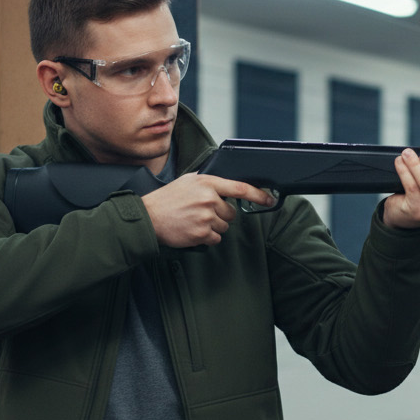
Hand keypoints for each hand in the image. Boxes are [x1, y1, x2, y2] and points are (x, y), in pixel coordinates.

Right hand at [141, 174, 274, 245]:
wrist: (149, 217)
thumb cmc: (167, 199)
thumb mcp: (188, 180)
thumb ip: (208, 182)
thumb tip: (227, 187)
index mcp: (207, 183)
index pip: (240, 188)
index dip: (259, 195)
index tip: (270, 199)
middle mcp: (209, 199)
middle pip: (231, 213)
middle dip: (221, 215)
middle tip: (201, 213)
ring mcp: (206, 217)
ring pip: (224, 227)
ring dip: (213, 227)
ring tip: (194, 220)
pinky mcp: (202, 233)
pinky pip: (216, 239)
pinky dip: (207, 237)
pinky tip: (193, 230)